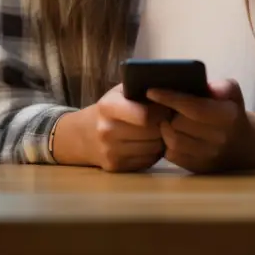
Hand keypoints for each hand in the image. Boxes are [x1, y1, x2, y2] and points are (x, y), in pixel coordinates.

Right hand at [53, 84, 170, 171]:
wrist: (84, 134)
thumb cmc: (110, 108)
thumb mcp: (119, 92)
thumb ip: (139, 87)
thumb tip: (169, 88)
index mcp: (108, 107)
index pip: (145, 115)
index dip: (161, 111)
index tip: (166, 107)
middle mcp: (107, 131)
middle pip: (152, 132)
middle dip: (164, 125)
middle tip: (167, 120)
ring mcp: (110, 152)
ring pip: (154, 148)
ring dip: (162, 140)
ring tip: (159, 130)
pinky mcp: (116, 167)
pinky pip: (148, 161)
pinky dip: (154, 152)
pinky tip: (149, 143)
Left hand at [147, 80, 253, 173]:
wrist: (243, 145)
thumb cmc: (231, 113)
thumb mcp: (232, 94)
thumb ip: (221, 87)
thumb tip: (205, 87)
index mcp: (226, 116)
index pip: (193, 107)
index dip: (170, 99)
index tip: (151, 91)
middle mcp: (218, 138)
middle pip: (178, 124)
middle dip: (166, 113)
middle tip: (161, 106)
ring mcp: (207, 156)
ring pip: (172, 141)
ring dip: (164, 128)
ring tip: (165, 120)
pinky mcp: (197, 168)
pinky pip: (172, 155)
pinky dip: (166, 143)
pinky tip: (169, 134)